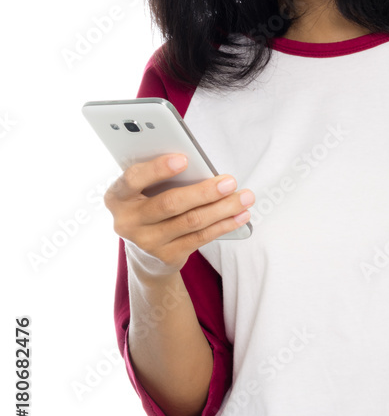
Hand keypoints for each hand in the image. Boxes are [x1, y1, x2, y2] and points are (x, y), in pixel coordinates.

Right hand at [104, 154, 253, 276]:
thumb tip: (200, 166)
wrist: (144, 252)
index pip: (134, 179)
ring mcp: (146, 242)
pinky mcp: (167, 256)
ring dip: (223, 208)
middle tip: (230, 181)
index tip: (184, 159)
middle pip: (170, 204)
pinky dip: (224, 225)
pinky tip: (240, 215)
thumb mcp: (144, 189)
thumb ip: (160, 176)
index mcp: (117, 196)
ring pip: (191, 222)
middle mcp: (127, 221)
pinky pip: (200, 238)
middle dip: (204, 192)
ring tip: (245, 197)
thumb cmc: (149, 203)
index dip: (158, 169)